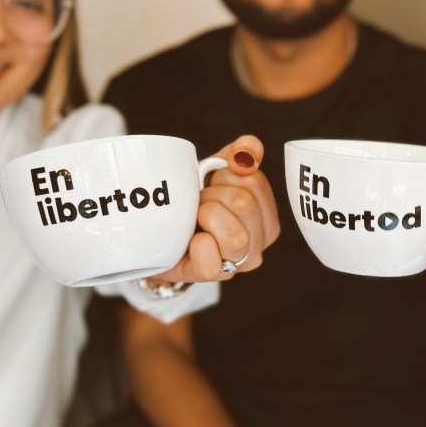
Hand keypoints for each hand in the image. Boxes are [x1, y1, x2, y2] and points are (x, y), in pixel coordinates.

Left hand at [154, 135, 279, 282]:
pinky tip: (191, 241)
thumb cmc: (192, 202)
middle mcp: (259, 245)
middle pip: (243, 203)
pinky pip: (211, 262)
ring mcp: (237, 264)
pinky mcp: (211, 276)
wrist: (159, 233)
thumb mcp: (216, 173)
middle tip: (199, 203)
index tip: (214, 185)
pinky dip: (198, 247)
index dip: (225, 175)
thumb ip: (239, 154)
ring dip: (205, 217)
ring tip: (194, 220)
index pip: (254, 181)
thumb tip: (250, 150)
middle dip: (213, 195)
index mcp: (266, 219)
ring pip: (236, 236)